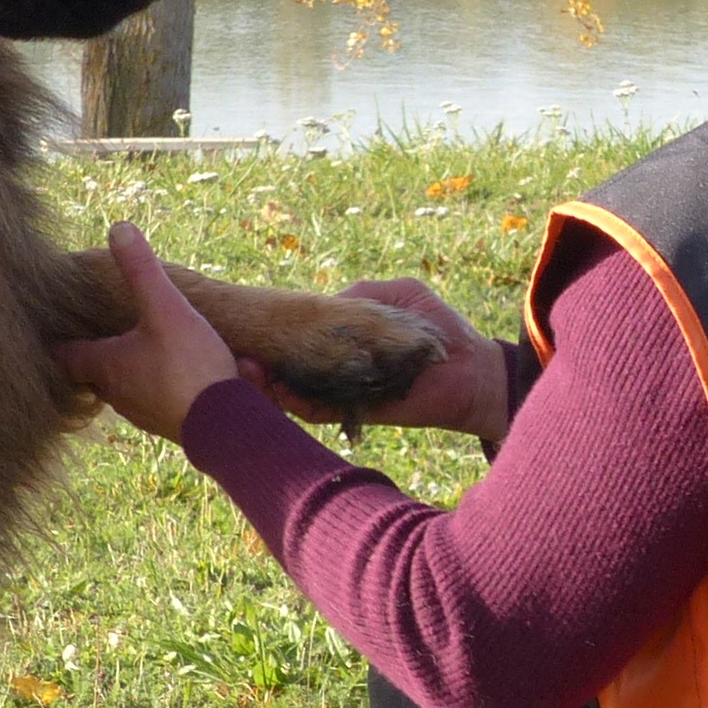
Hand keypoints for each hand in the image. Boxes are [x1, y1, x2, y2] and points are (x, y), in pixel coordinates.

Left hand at [53, 223, 240, 439]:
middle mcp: (119, 394)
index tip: (54, 330)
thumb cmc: (188, 366)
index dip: (60, 341)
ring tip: (173, 346)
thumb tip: (118, 228)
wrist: (228, 427)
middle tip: (105, 332)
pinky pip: (176, 397)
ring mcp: (147, 413)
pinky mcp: (175, 424)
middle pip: (99, 373)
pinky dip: (189, 381)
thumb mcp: (165, 308)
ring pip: (140, 385)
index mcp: (107, 366)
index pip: (67, 356)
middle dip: (105, 353)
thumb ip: (141, 270)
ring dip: (154, 366)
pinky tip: (221, 369)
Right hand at [262, 278, 510, 445]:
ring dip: (268, 384)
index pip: (300, 336)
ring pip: (296, 391)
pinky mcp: (357, 411)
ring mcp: (345, 391)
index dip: (274, 333)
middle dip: (260, 362)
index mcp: (345, 338)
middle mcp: (339, 367)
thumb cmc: (440, 327)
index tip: (247, 323)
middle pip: (289, 367)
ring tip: (244, 369)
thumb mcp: (398, 295)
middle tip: (234, 352)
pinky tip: (276, 390)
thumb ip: (360, 298)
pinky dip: (297, 402)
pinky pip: (320, 410)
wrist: (473, 368)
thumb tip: (325, 307)